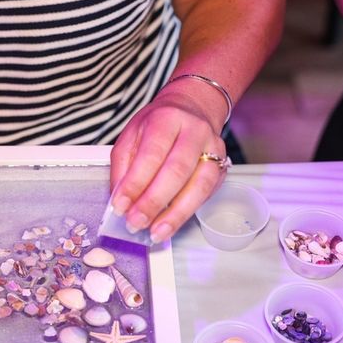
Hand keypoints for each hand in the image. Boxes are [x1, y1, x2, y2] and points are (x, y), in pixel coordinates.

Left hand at [110, 82, 228, 243]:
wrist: (191, 109)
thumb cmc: (158, 125)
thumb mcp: (131, 136)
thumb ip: (122, 167)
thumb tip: (119, 201)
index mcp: (166, 119)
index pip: (150, 155)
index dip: (135, 184)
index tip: (120, 207)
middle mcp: (194, 131)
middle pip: (176, 171)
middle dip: (154, 202)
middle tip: (136, 223)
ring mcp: (213, 148)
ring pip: (199, 185)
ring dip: (175, 214)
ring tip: (156, 232)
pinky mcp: (223, 166)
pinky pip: (207, 193)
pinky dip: (188, 211)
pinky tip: (171, 223)